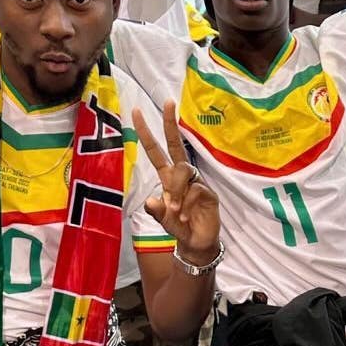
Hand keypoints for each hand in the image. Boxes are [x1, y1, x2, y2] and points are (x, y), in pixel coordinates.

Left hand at [135, 101, 219, 264]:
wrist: (196, 243)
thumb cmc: (178, 227)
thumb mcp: (162, 219)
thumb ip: (156, 211)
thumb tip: (153, 200)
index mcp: (167, 177)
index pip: (156, 151)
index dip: (146, 133)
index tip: (137, 112)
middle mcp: (181, 175)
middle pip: (175, 145)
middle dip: (170, 123)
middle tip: (168, 102)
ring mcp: (196, 182)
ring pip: (183, 171)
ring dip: (177, 191)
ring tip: (176, 212)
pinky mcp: (208, 192)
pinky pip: (195, 189)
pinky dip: (187, 203)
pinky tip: (185, 215)